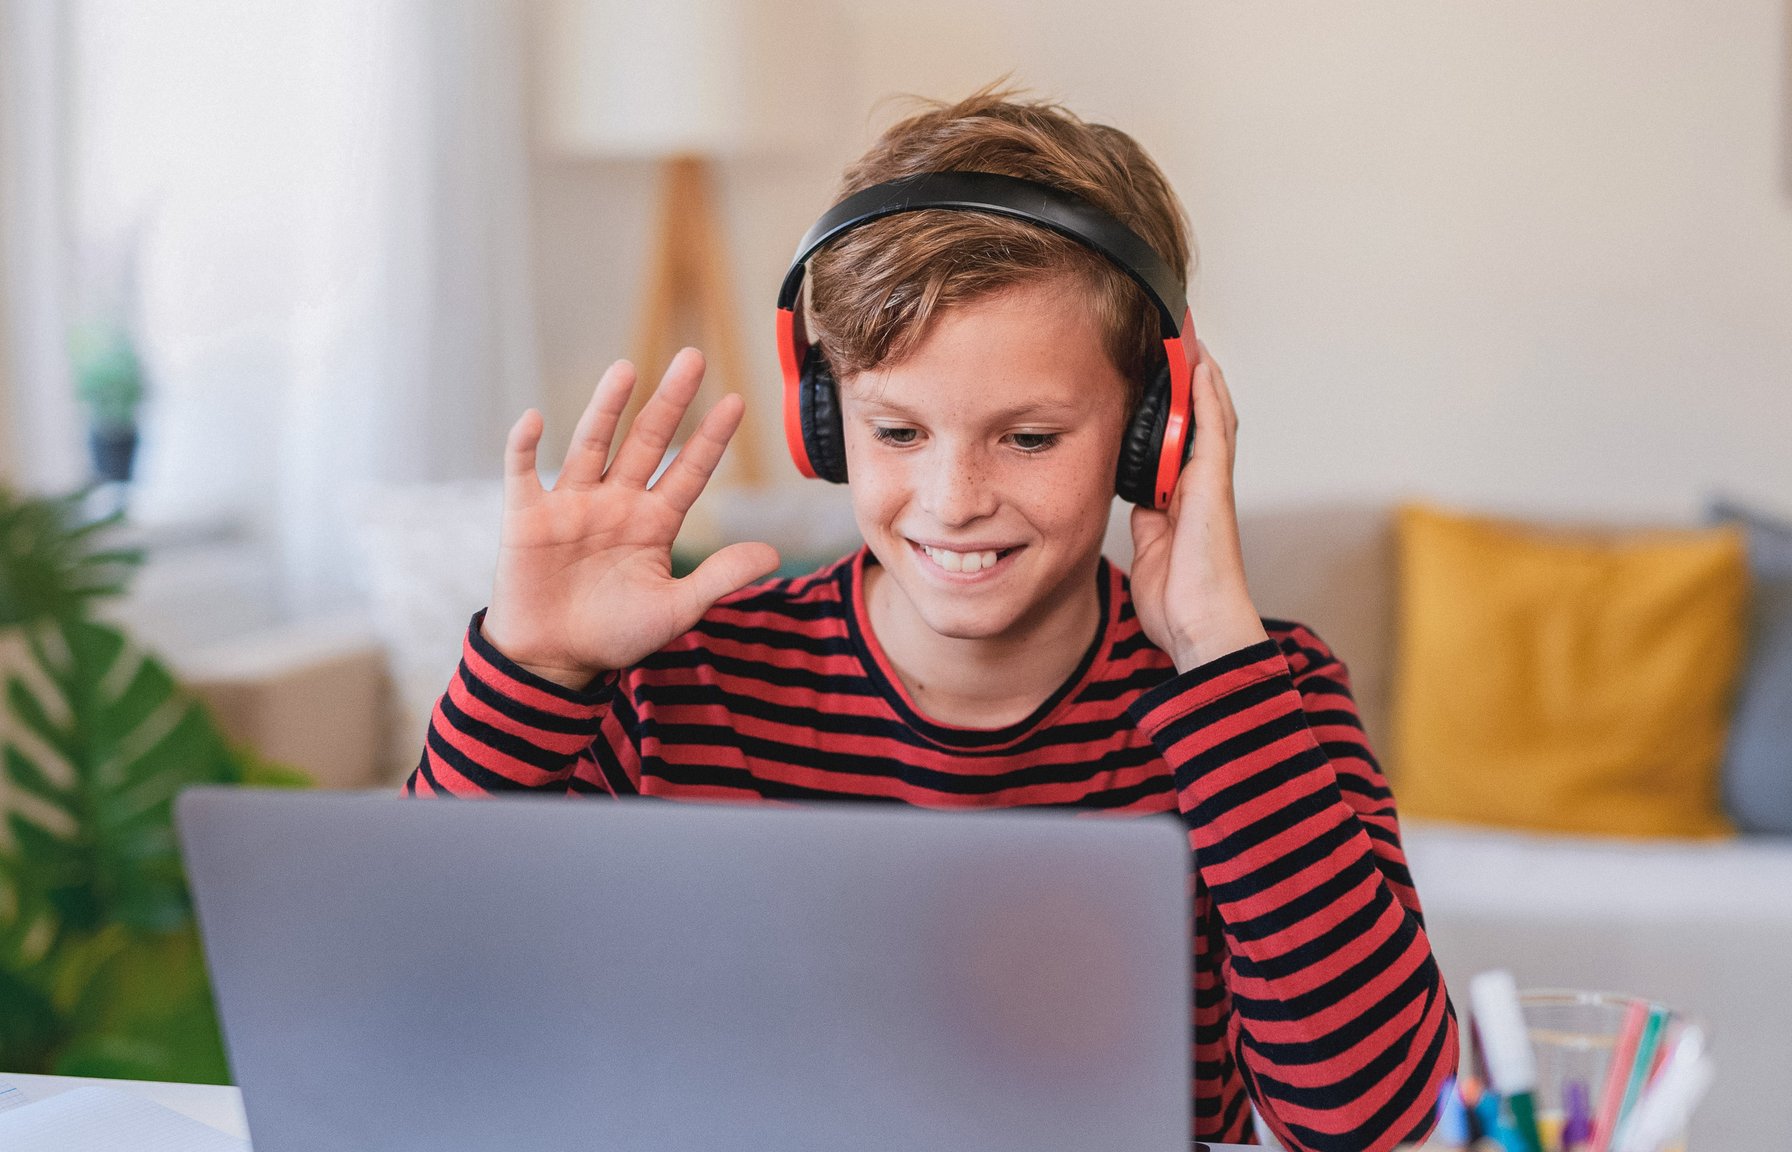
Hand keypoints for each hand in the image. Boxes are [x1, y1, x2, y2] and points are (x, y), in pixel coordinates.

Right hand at [480, 348, 779, 688]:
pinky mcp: (527, 517)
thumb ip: (719, 578)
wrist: (552, 661)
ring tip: (626, 369)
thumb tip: (774, 555)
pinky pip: (523, 472)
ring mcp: (572, 505)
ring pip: (591, 444)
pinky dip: (524, 446)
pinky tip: (534, 419)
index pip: (688, 471)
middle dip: (669, 402)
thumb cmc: (614, 636)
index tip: (737, 402)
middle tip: (693, 357)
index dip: (710, 439)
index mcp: (653, 523)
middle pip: (646, 441)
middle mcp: (616, 503)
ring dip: (606, 407)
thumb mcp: (675, 610)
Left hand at [1128, 342, 1268, 673]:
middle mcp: (1200, 486)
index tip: (1157, 376)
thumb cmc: (1179, 602)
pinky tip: (1199, 365)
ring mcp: (1210, 483)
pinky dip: (1208, 395)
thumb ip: (1147, 522)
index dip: (1170, 407)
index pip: (1176, 441)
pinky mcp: (1213, 485)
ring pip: (1210, 416)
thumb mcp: (1150, 552)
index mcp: (1182, 500)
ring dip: (1199, 376)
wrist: (1201, 628)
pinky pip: (1213, 429)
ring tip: (1186, 337)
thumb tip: (1138, 501)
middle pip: (1197, 420)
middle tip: (1174, 339)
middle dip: (1187, 382)